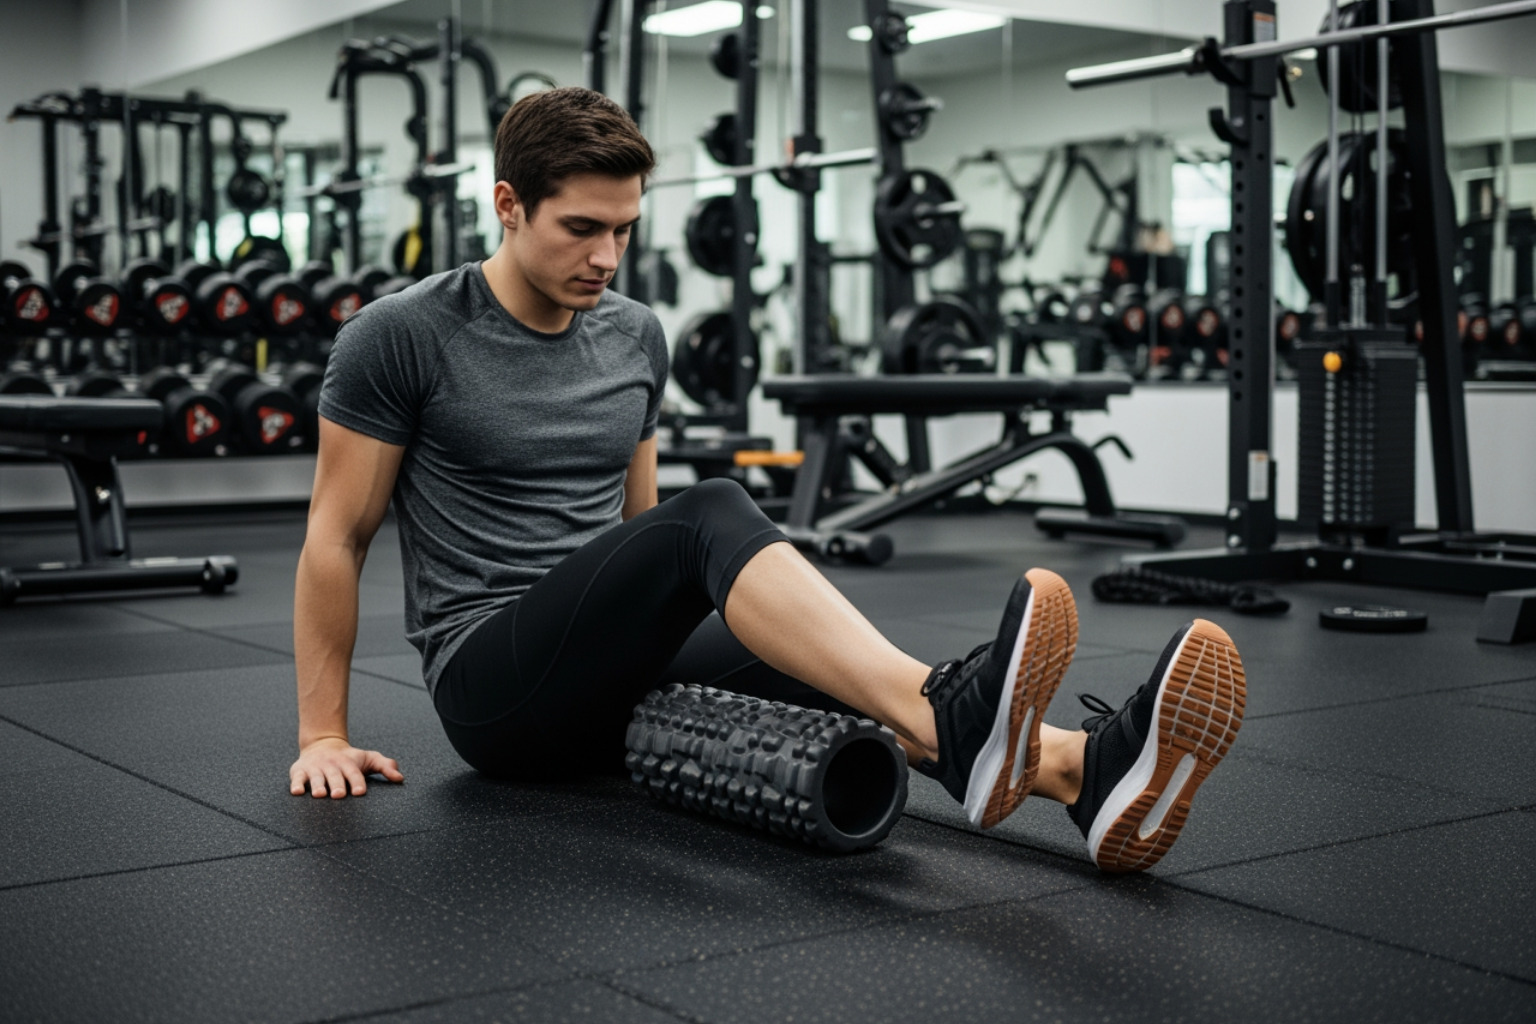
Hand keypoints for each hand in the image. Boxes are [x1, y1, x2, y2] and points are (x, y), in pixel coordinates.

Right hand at [289, 736, 403, 797]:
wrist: (322, 745)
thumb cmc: (349, 758)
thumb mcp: (369, 759)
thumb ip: (385, 767)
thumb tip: (400, 778)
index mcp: (349, 764)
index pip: (355, 773)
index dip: (357, 781)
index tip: (359, 792)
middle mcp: (332, 765)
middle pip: (335, 776)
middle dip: (336, 785)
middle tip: (338, 794)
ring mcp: (315, 768)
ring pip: (316, 778)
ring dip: (318, 786)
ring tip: (319, 794)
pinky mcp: (300, 771)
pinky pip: (297, 778)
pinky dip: (296, 784)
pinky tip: (297, 791)